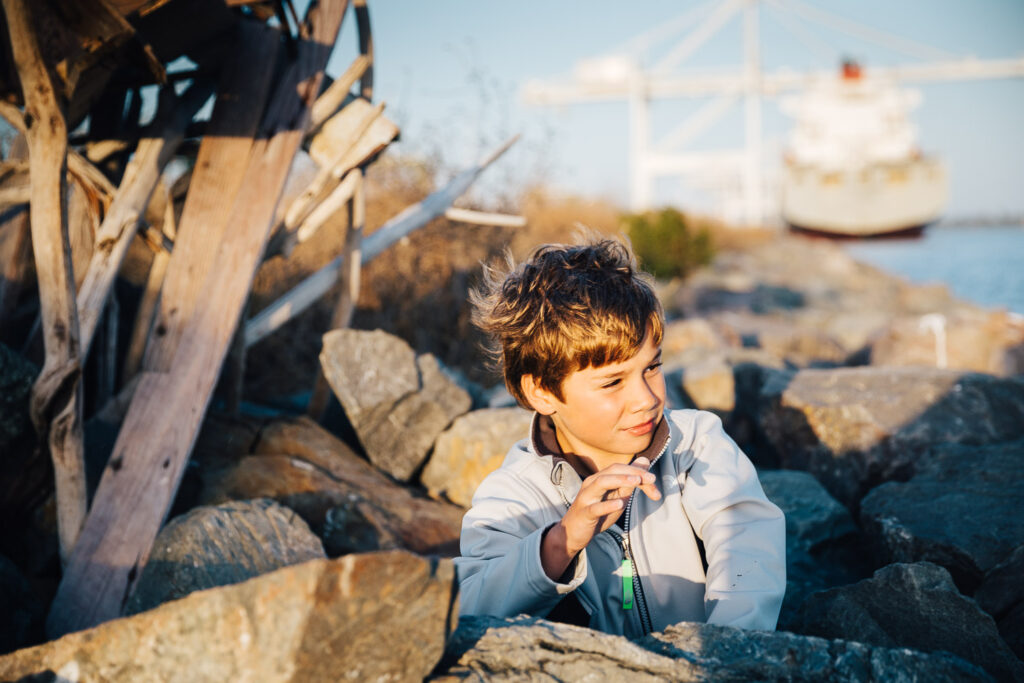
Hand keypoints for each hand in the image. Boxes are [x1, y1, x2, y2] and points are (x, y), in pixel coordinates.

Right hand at [541, 457, 660, 580]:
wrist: (573, 533)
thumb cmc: (597, 514)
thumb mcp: (616, 497)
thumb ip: (629, 481)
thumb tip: (645, 462)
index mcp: (600, 478)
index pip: (621, 468)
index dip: (639, 472)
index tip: (654, 481)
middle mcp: (592, 484)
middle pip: (612, 470)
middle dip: (632, 472)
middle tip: (651, 478)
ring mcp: (586, 497)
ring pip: (601, 483)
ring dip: (620, 480)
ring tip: (636, 482)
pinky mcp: (584, 513)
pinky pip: (595, 507)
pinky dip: (608, 505)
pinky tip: (620, 504)